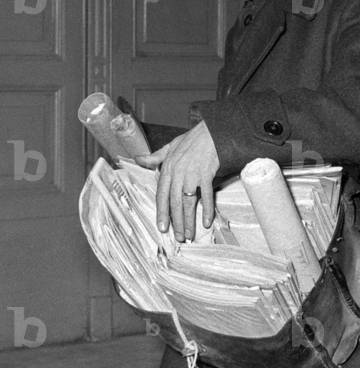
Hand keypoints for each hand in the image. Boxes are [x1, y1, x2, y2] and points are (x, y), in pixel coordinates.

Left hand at [136, 121, 219, 240]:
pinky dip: (207, 209)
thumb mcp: (171, 146)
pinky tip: (206, 221)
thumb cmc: (194, 139)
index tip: (162, 227)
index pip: (162, 195)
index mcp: (168, 168)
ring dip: (189, 219)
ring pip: (188, 202)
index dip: (162, 212)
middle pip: (174, 202)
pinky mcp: (206, 173)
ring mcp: (192, 174)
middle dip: (176, 222)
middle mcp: (178, 173)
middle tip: (178, 237)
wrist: (213, 131)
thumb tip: (138, 158)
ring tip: (190, 234)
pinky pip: (206, 195)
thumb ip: (155, 157)